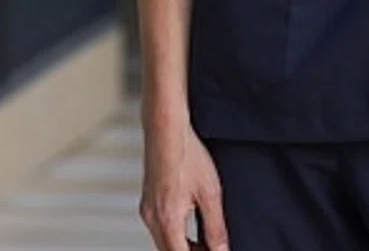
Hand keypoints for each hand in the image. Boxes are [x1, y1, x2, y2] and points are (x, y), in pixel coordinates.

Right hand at [140, 117, 229, 250]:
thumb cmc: (186, 154)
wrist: (166, 130)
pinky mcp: (147, 200)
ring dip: (183, 246)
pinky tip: (189, 225)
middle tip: (212, 248)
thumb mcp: (210, 194)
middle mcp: (152, 218)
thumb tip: (221, 249)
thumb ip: (216, 227)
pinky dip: (175, 233)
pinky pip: (159, 228)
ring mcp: (146, 209)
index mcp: (167, 220)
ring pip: (163, 242)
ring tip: (205, 241)